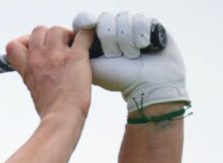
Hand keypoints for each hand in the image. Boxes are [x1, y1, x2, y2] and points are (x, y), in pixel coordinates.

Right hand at [6, 25, 93, 120]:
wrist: (62, 118)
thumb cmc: (50, 111)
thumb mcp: (33, 90)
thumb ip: (35, 75)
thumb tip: (42, 73)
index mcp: (27, 68)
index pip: (13, 45)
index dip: (26, 42)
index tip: (36, 49)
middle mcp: (39, 58)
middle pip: (38, 30)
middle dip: (49, 35)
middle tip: (59, 47)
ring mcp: (57, 56)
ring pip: (58, 29)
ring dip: (67, 35)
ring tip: (74, 47)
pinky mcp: (76, 57)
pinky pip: (83, 34)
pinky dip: (89, 35)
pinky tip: (91, 42)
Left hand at [73, 11, 190, 112]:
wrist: (148, 86)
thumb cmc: (118, 79)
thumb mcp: (91, 66)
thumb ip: (79, 49)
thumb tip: (73, 33)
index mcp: (96, 39)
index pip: (85, 20)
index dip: (85, 21)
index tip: (88, 25)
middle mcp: (113, 30)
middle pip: (105, 19)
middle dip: (109, 38)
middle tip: (114, 55)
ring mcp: (131, 27)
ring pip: (122, 18)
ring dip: (126, 39)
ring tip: (131, 55)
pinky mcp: (149, 25)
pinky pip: (140, 19)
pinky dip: (140, 34)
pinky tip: (143, 47)